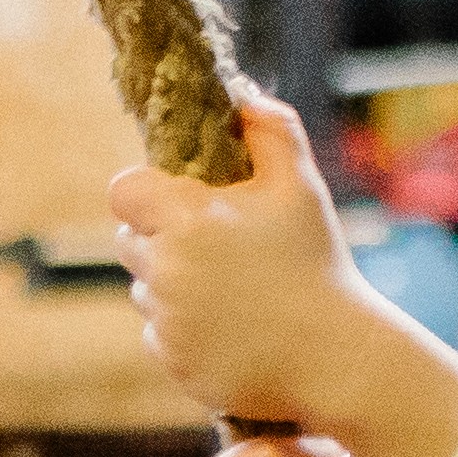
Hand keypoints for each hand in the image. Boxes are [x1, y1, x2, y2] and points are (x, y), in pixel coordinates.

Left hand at [101, 87, 384, 429]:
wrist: (334, 355)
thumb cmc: (316, 263)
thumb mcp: (300, 186)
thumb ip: (271, 130)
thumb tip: (243, 96)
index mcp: (186, 220)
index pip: (123, 192)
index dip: (144, 192)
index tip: (176, 200)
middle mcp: (164, 271)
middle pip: (129, 243)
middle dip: (161, 239)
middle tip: (215, 247)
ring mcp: (165, 321)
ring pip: (145, 291)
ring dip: (172, 286)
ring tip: (232, 291)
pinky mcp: (172, 360)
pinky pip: (159, 336)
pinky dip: (184, 331)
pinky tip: (231, 328)